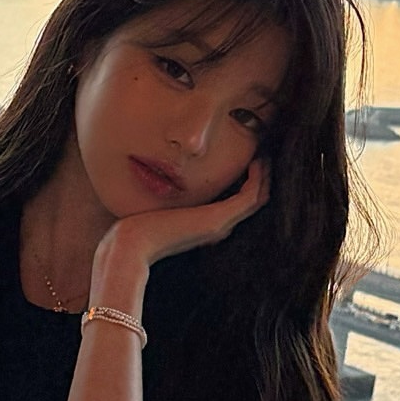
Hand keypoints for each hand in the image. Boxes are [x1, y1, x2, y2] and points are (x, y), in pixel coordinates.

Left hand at [99, 156, 271, 270]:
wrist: (134, 244)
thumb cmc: (141, 226)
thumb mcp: (161, 208)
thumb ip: (171, 200)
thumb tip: (168, 185)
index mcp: (209, 225)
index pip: (240, 205)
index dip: (250, 183)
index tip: (251, 161)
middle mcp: (220, 226)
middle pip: (254, 201)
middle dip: (262, 178)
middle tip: (265, 156)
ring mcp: (221, 224)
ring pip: (257, 199)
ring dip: (264, 177)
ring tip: (265, 157)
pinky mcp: (218, 219)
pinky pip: (250, 197)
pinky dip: (258, 180)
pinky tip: (256, 162)